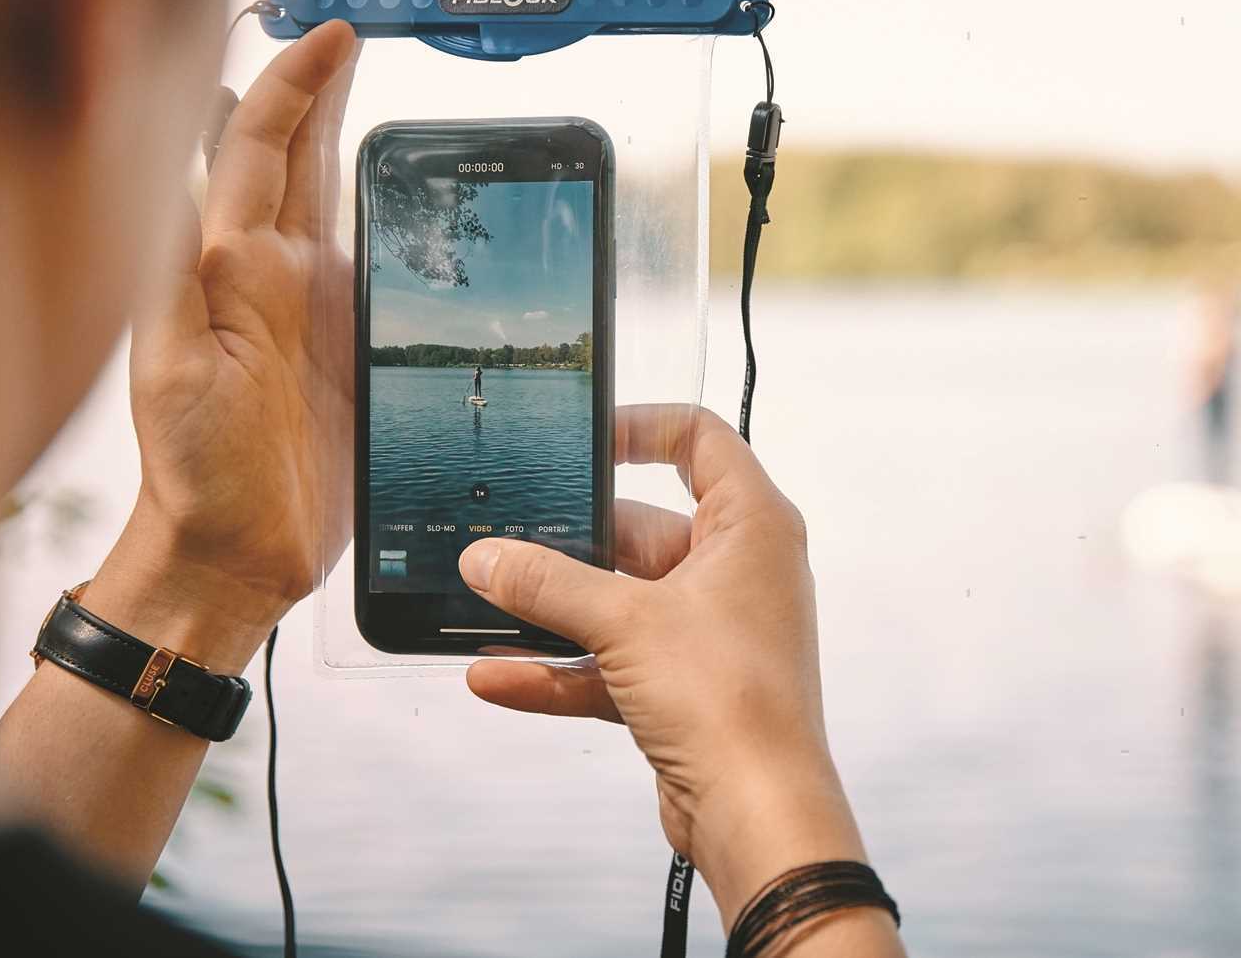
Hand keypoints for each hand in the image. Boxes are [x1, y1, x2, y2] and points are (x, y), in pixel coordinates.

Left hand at [83, 21, 359, 669]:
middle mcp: (276, 276)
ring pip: (337, 203)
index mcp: (233, 266)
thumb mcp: (173, 366)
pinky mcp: (355, 351)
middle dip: (321, 91)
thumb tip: (198, 165)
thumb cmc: (195, 469)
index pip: (264, 147)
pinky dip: (389, 223)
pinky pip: (378, 268)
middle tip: (351, 37)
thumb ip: (179, 268)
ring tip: (374, 98)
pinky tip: (404, 209)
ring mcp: (318, 311)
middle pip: (301, 159)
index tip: (330, 33)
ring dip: (350, 142)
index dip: (295, 84)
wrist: (235, 551)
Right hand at [458, 405, 869, 926]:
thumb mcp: (624, 623)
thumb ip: (548, 584)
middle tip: (504, 534)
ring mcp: (709, 630)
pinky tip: (495, 675)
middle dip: (569, 538)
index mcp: (750, 526)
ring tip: (484, 600)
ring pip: (619, 600)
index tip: (579, 437)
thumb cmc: (730, 700)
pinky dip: (560, 667)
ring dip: (554, 608)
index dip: (640, 427)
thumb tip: (487, 558)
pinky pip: (612, 662)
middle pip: (640, 526)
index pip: (700, 441)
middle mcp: (735, 570)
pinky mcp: (684, 686)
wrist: (756, 812)